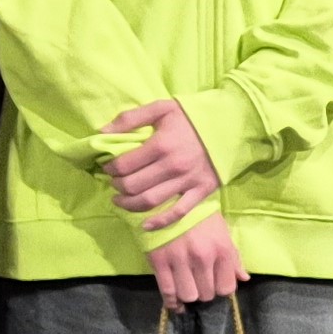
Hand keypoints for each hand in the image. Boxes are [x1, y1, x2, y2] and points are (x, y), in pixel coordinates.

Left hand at [105, 99, 218, 229]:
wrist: (230, 125)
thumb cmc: (192, 116)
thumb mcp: (161, 108)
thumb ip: (130, 118)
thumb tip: (102, 133)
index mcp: (161, 145)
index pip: (124, 165)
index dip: (111, 168)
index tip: (108, 167)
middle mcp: (173, 166)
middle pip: (133, 185)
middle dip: (117, 186)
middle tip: (114, 182)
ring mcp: (187, 181)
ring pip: (150, 201)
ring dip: (129, 204)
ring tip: (119, 200)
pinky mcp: (201, 192)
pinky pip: (178, 213)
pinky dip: (159, 222)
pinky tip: (144, 225)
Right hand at [144, 212, 246, 307]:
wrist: (167, 198)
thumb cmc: (198, 214)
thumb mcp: (221, 231)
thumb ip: (233, 257)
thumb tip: (244, 278)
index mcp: (222, 249)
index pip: (226, 288)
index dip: (220, 288)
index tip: (214, 282)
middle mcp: (203, 258)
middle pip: (207, 294)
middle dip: (204, 291)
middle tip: (198, 282)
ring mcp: (180, 260)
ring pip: (189, 296)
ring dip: (188, 295)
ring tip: (186, 286)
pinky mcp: (160, 262)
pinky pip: (167, 292)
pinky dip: (171, 302)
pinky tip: (174, 303)